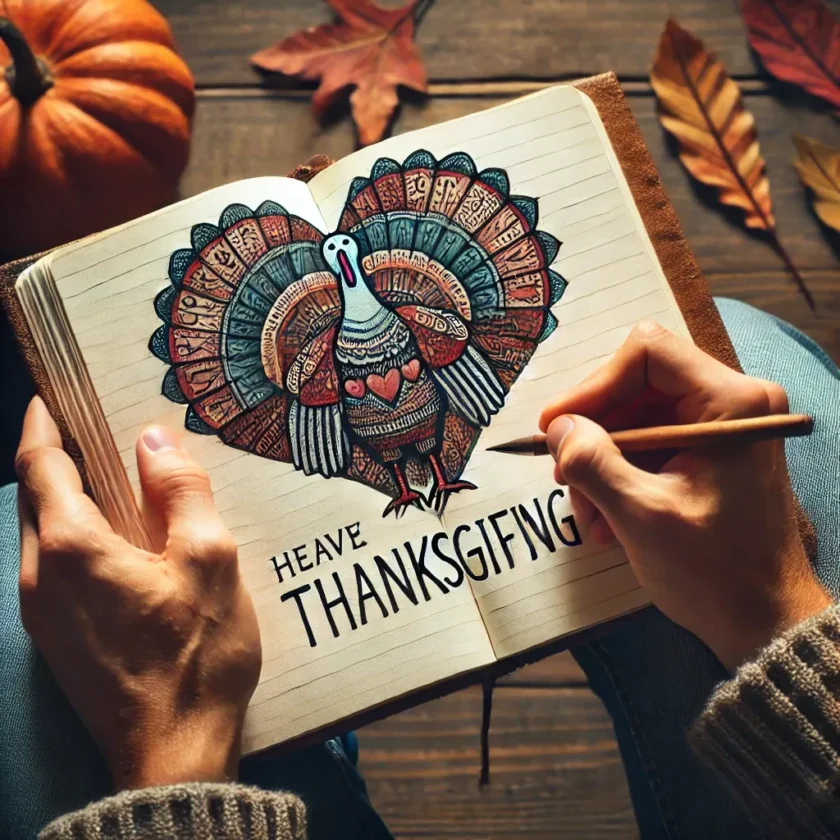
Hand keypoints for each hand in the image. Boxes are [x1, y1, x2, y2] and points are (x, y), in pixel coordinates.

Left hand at [15, 397, 260, 789]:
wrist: (173, 754)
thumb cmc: (196, 654)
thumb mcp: (209, 559)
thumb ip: (181, 491)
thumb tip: (154, 439)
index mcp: (72, 546)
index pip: (39, 463)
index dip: (45, 422)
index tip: (56, 394)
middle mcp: (40, 574)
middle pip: (35, 496)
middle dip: (59, 457)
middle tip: (103, 431)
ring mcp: (42, 612)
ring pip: (42, 533)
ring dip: (70, 499)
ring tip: (119, 483)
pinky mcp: (57, 638)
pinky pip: (55, 567)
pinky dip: (78, 537)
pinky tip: (124, 543)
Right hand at [539, 322, 830, 670]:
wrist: (763, 621)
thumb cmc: (715, 572)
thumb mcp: (643, 516)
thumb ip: (593, 463)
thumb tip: (557, 428)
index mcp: (732, 403)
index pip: (646, 353)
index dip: (592, 385)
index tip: (557, 426)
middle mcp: (733, 402)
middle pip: (636, 385)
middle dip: (594, 433)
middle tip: (565, 476)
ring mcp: (722, 427)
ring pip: (636, 418)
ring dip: (601, 462)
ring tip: (589, 513)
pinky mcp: (711, 451)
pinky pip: (649, 444)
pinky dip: (620, 476)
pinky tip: (607, 519)